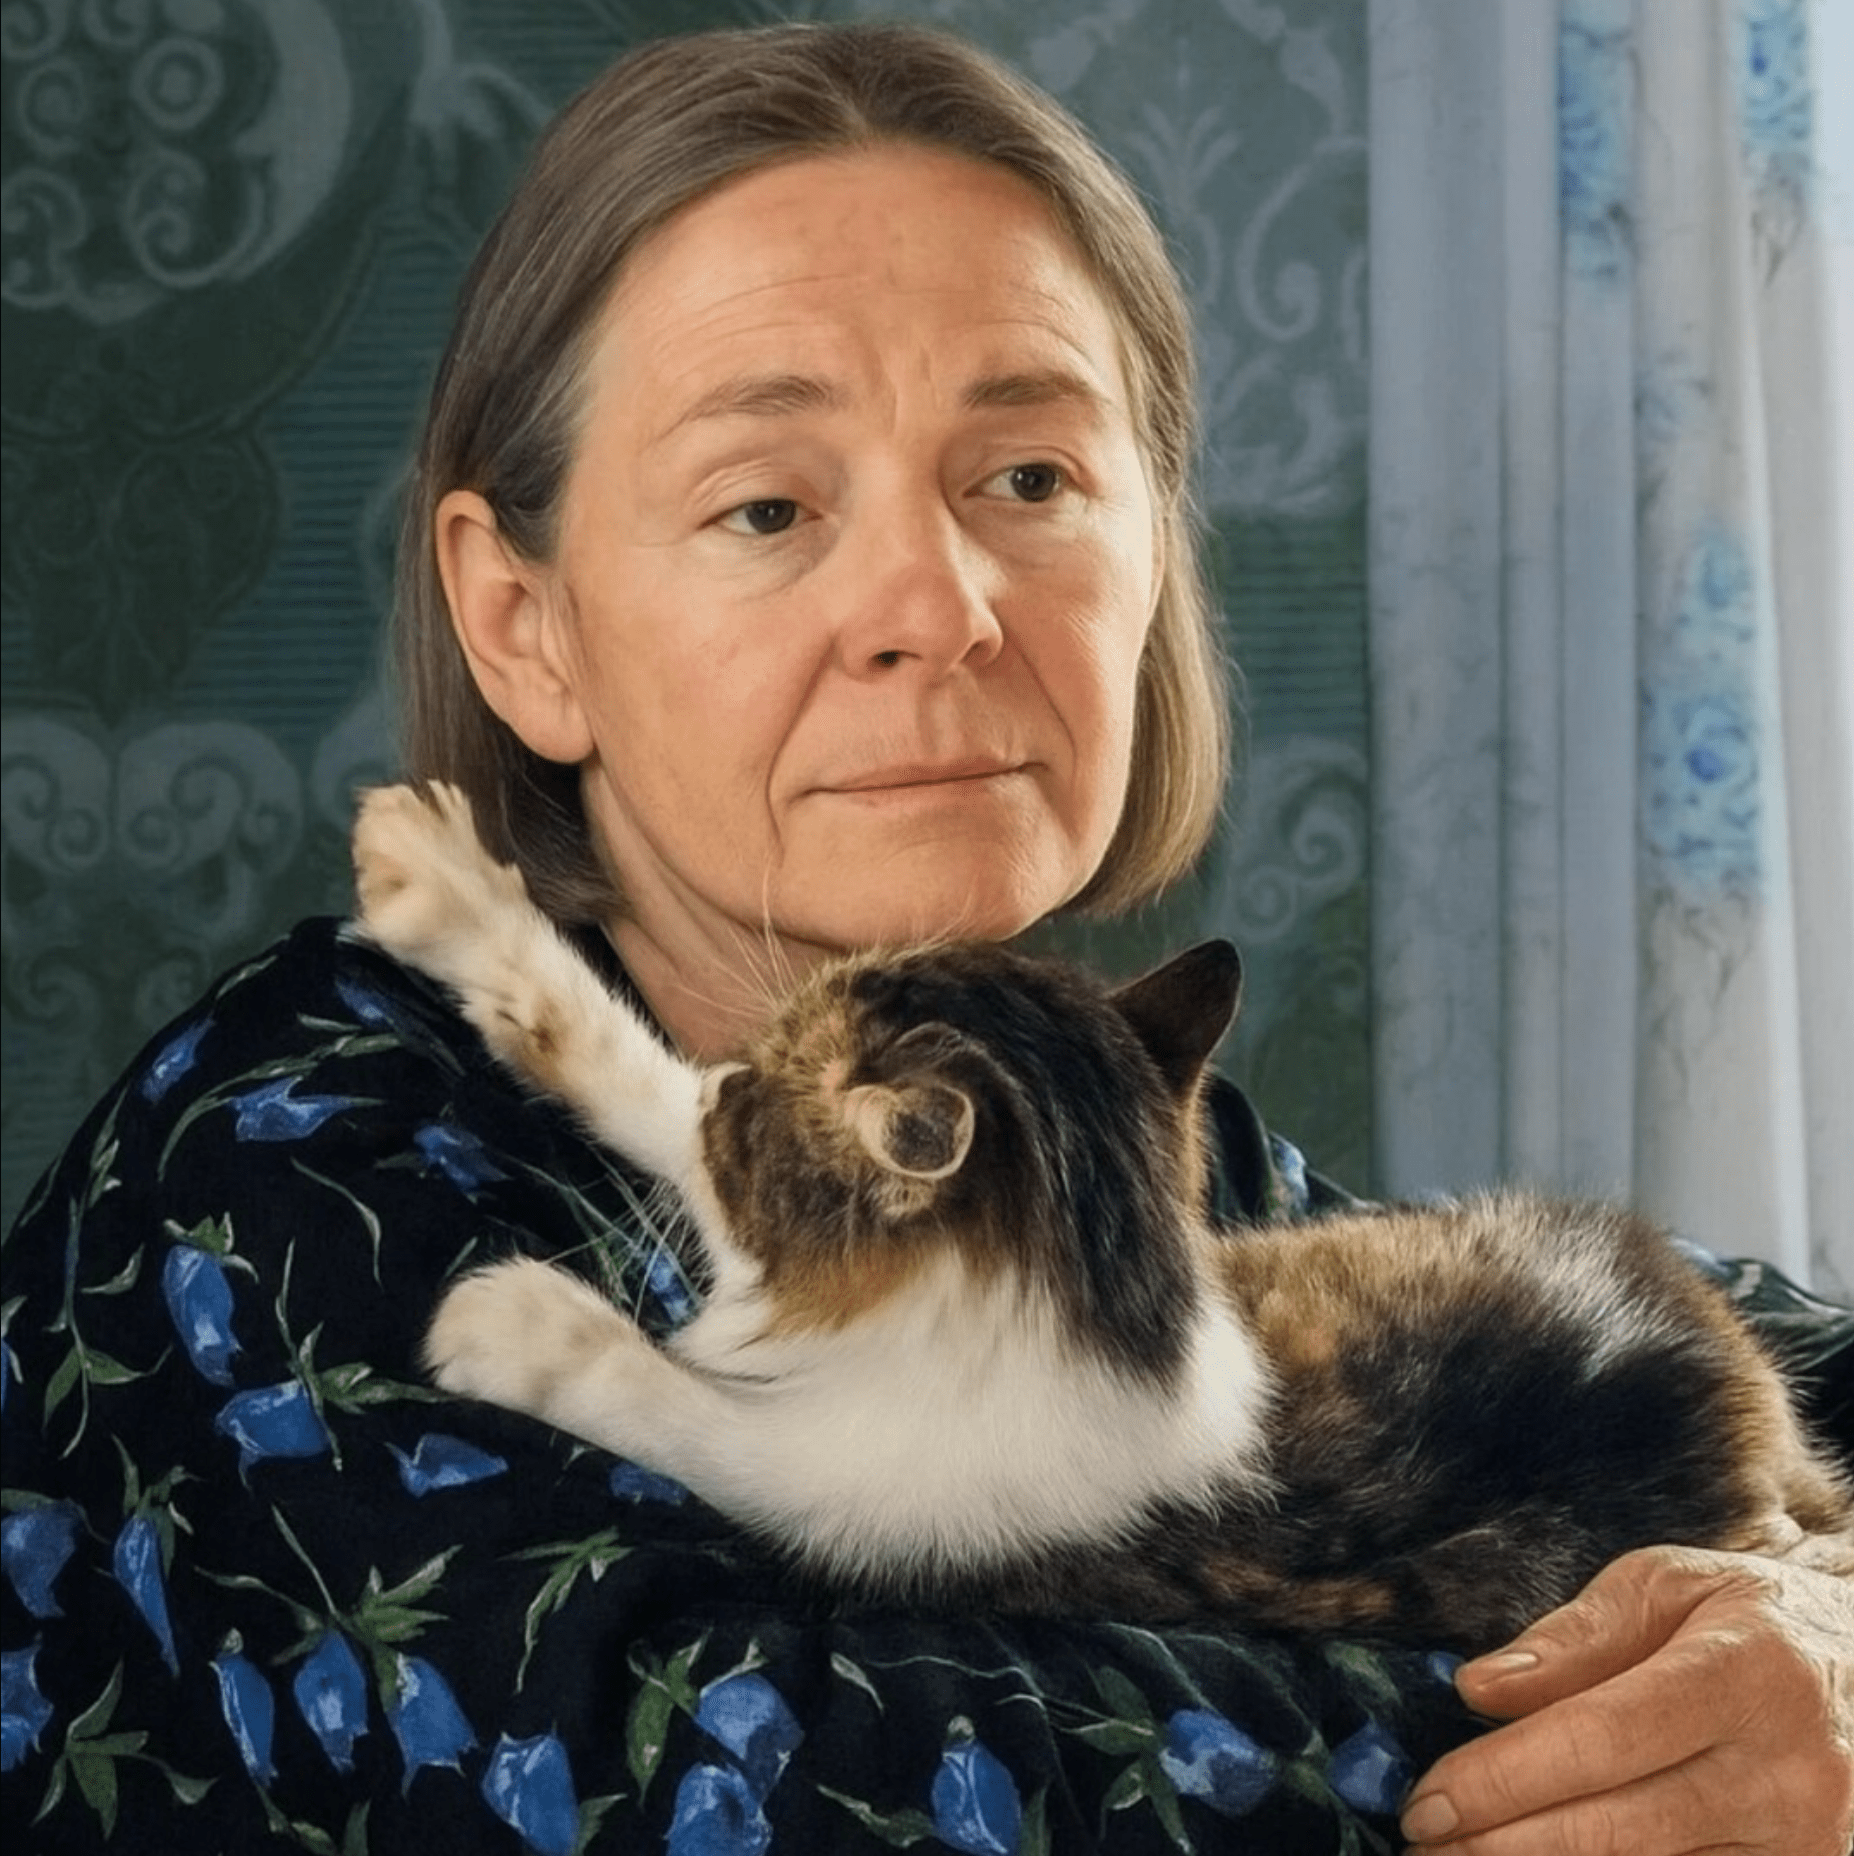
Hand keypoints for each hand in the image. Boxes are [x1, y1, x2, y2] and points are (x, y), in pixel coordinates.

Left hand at [1399, 1544, 1853, 1854]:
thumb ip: (1574, 1637)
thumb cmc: (1762, 1624)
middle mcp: (1786, 1773)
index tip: (1427, 1798)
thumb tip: (1478, 1688)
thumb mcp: (1675, 1586)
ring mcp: (1809, 1847)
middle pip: (1618, 1829)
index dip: (1500, 1778)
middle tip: (1423, 1843)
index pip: (1595, 1738)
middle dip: (1502, 1845)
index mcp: (1743, 1674)